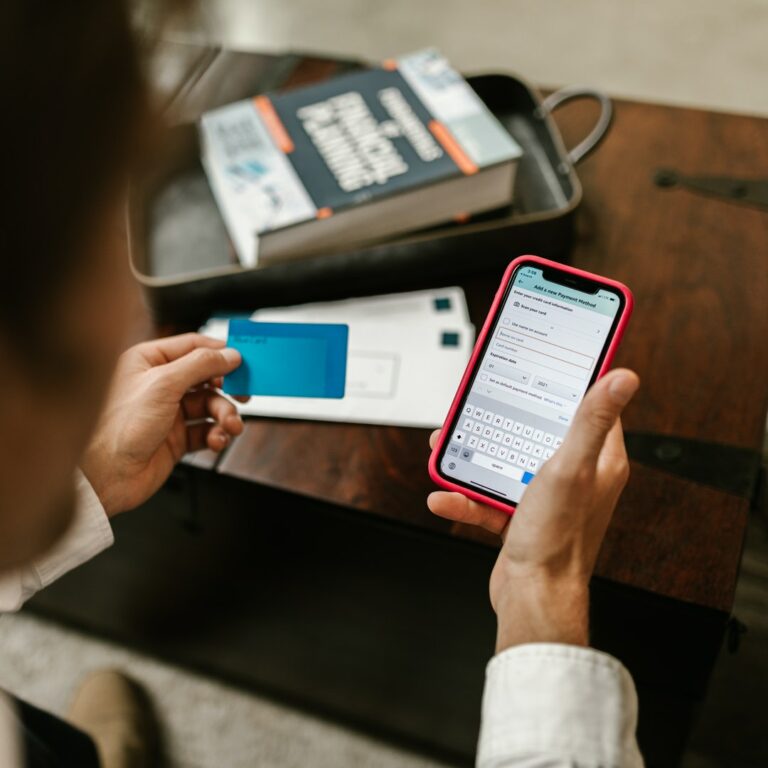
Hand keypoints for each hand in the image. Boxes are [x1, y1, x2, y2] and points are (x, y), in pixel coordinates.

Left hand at [81, 334, 245, 516]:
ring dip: (226, 415)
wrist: (104, 476)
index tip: (244, 360)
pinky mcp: (176, 439)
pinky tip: (216, 440)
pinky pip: (207, 431)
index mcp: (149, 361)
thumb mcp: (163, 384)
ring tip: (230, 426)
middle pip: (207, 378)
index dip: (220, 352)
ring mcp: (168, 413)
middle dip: (228, 388)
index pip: (194, 346)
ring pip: (210, 406)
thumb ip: (200, 365)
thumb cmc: (117, 427)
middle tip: (245, 394)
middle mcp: (159, 385)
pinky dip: (217, 435)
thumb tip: (229, 355)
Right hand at [427, 368, 639, 650]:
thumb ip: (590, 421)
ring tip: (448, 446)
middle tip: (479, 404)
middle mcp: (574, 476)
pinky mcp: (520, 516)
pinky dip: (466, 496)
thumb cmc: (558, 539)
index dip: (566, 384)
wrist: (533, 599)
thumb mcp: (571, 468)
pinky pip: (488, 496)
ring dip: (475, 455)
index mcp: (598, 460)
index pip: (588, 408)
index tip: (544, 364)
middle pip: (536, 431)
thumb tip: (624, 377)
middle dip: (503, 418)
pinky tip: (446, 496)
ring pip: (506, 461)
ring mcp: (545, 497)